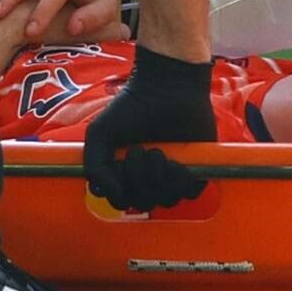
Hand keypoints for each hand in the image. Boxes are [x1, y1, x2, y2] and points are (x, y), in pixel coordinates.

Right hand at [83, 46, 212, 211]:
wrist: (166, 87)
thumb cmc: (131, 107)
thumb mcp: (100, 133)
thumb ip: (94, 166)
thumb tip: (112, 195)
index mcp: (128, 172)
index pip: (123, 201)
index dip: (120, 193)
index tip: (119, 166)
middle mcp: (151, 177)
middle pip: (145, 203)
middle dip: (138, 180)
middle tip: (139, 150)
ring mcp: (174, 174)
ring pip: (167, 200)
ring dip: (158, 179)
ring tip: (157, 152)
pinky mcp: (197, 167)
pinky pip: (190, 192)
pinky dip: (181, 181)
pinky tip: (175, 163)